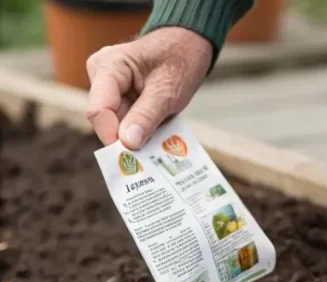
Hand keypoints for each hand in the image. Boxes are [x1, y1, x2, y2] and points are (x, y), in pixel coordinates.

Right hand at [86, 27, 211, 148]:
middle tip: (153, 151)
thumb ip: (147, 116)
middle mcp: (101, 76)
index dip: (112, 136)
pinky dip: (143, 128)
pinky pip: (127, 119)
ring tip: (163, 133)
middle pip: (106, 120)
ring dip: (140, 133)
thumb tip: (127, 143)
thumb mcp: (168, 90)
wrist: (189, 43)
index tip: (134, 153)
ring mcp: (109, 87)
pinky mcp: (120, 96)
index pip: (98, 110)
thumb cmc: (180, 59)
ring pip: (118, 123)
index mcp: (107, 67)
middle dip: (128, 137)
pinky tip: (160, 129)